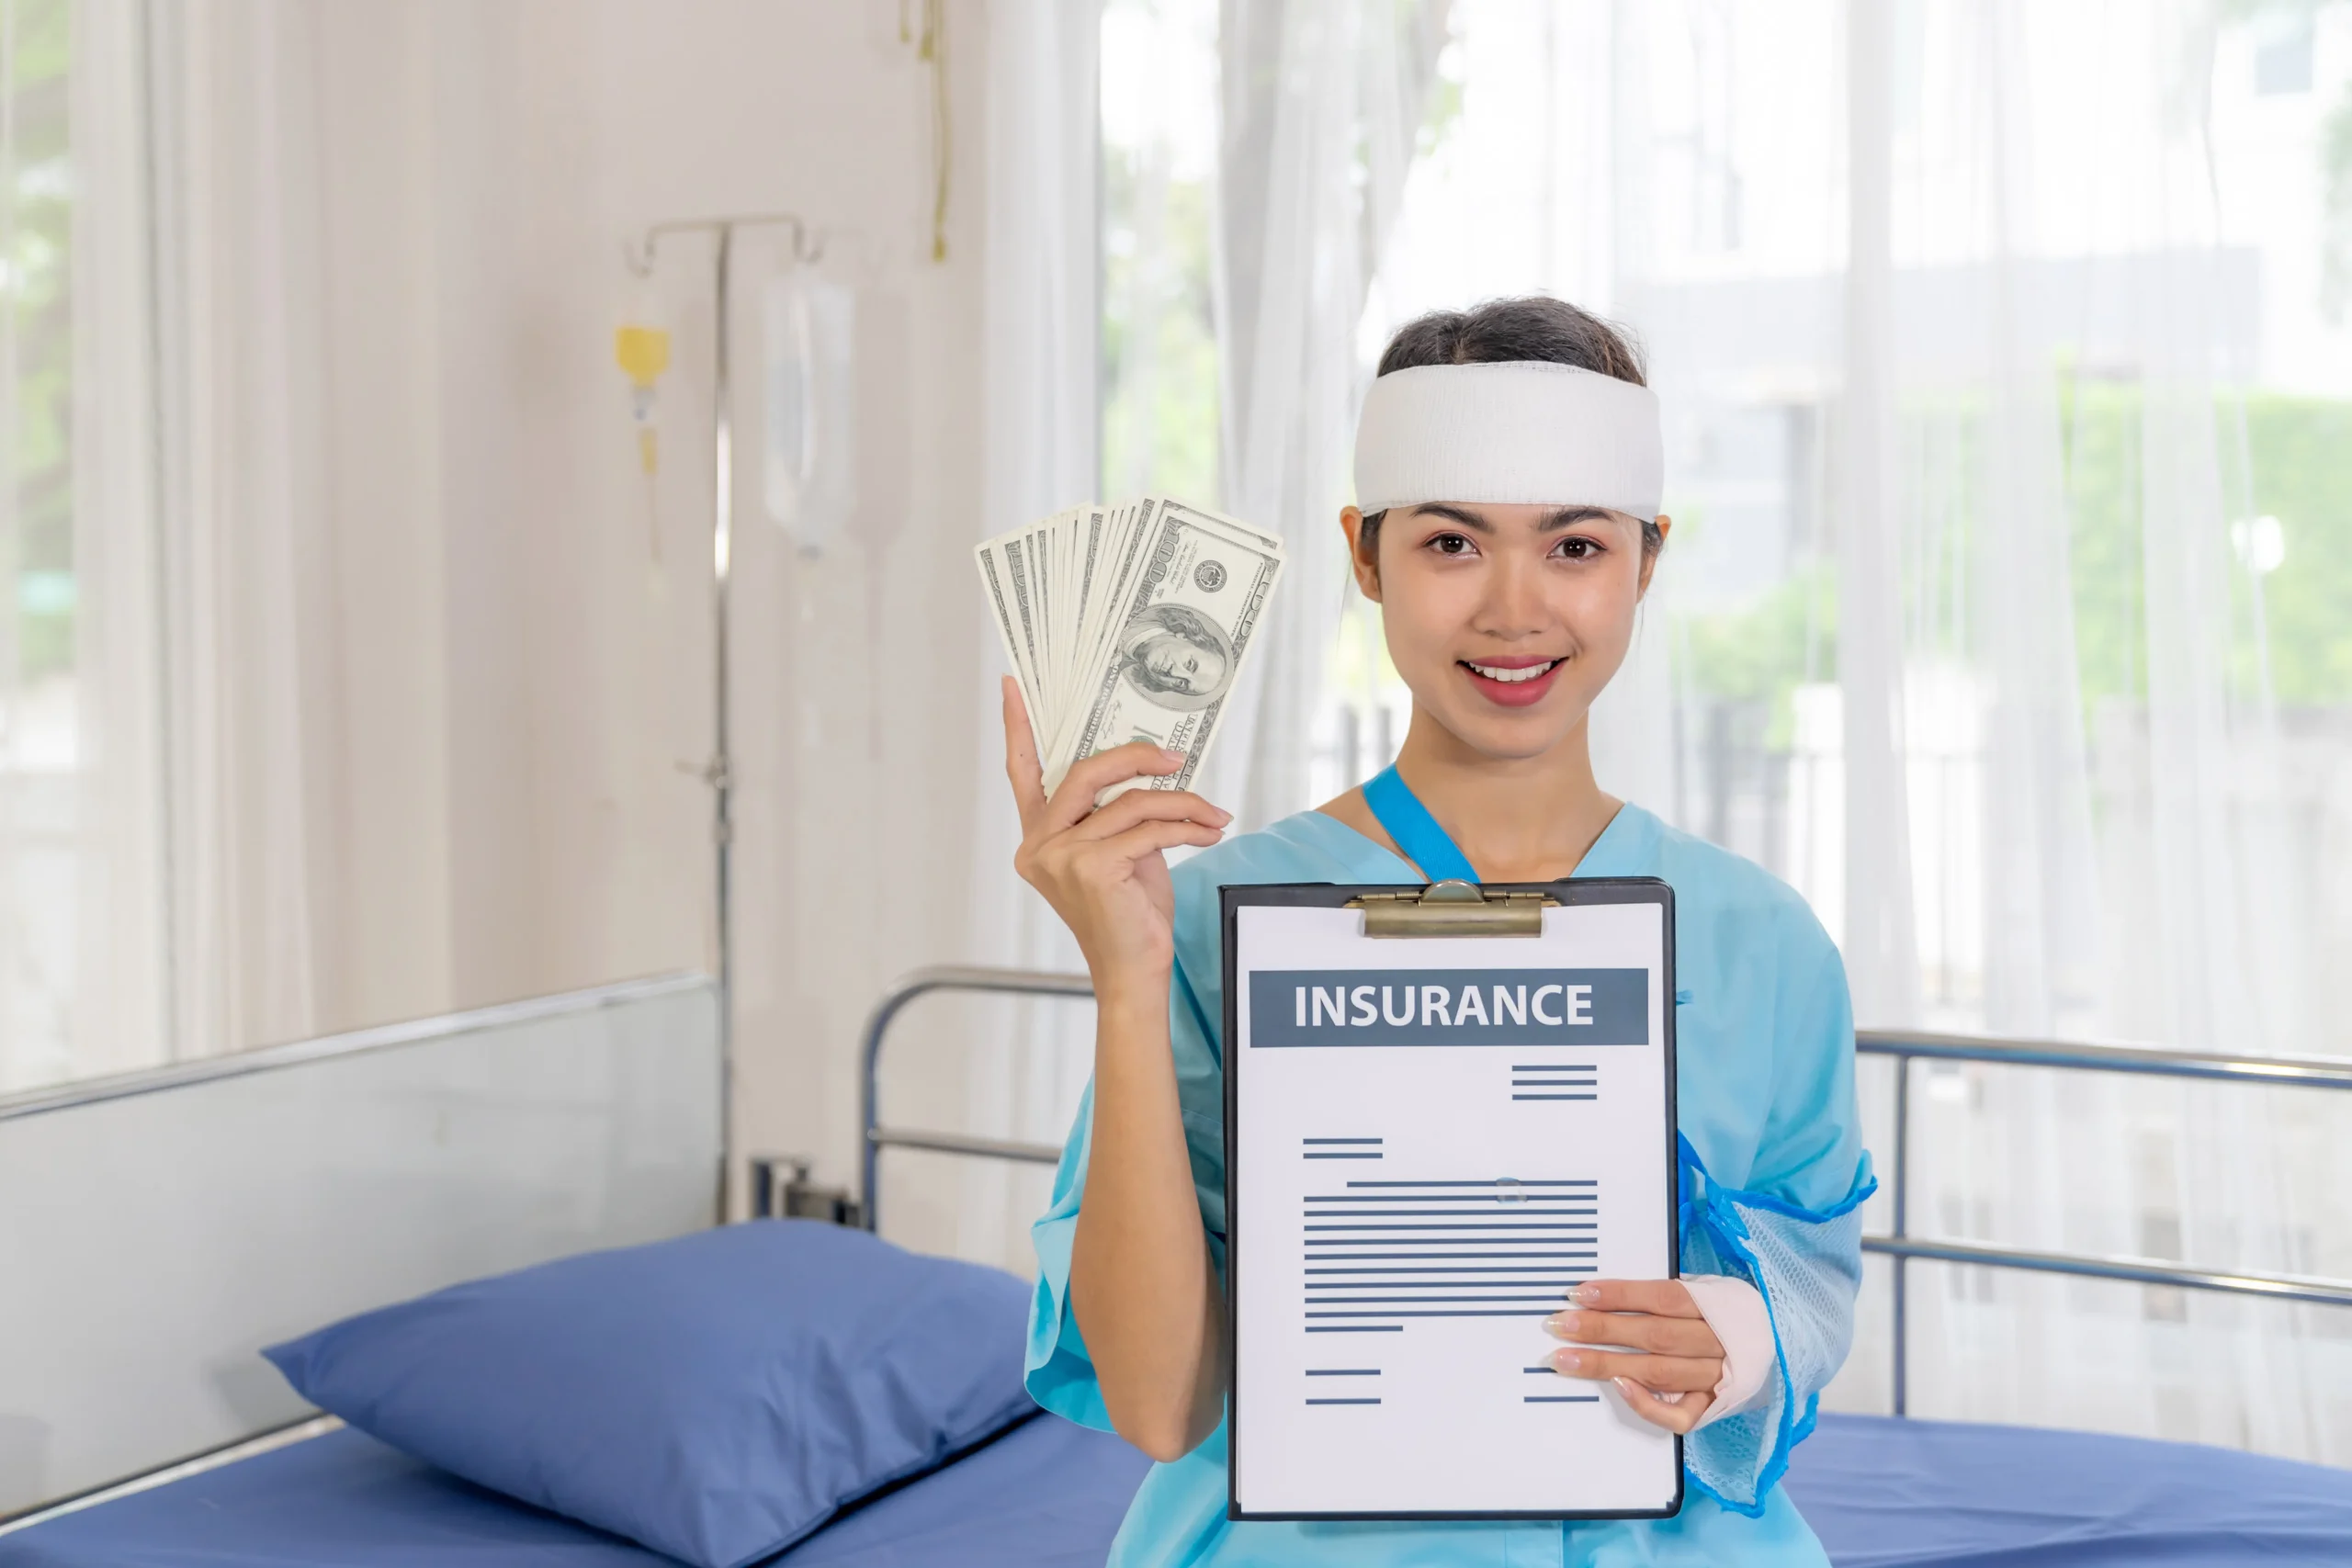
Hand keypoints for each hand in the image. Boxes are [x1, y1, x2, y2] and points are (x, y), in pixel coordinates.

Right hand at [1002, 676, 1229, 991]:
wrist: (1135, 970)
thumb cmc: (1129, 913)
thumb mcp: (1120, 851)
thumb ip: (1117, 812)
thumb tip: (1151, 766)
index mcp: (1038, 837)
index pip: (1022, 772)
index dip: (1017, 727)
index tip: (1013, 685)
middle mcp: (1039, 845)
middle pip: (1086, 772)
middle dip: (1136, 757)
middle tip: (1174, 757)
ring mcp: (1062, 857)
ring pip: (1130, 803)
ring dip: (1181, 803)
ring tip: (1212, 814)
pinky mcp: (1093, 868)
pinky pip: (1150, 829)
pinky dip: (1187, 827)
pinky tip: (1209, 832)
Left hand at [1543, 1279, 1723, 1433]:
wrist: (1782, 1345)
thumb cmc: (1730, 1314)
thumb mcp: (1710, 1290)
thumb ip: (1668, 1296)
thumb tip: (1605, 1294)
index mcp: (1719, 1306)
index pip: (1662, 1297)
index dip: (1619, 1295)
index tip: (1579, 1294)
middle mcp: (1719, 1342)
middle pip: (1653, 1335)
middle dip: (1602, 1329)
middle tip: (1560, 1325)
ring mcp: (1719, 1378)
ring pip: (1658, 1373)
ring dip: (1607, 1365)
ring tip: (1567, 1360)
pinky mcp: (1715, 1407)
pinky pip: (1680, 1416)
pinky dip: (1648, 1404)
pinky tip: (1618, 1388)